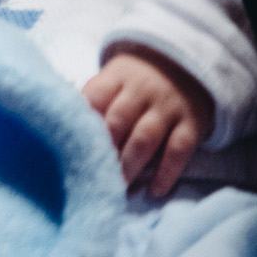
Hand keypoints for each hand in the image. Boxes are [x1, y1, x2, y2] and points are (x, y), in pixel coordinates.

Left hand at [82, 47, 213, 197]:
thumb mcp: (113, 79)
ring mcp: (167, 107)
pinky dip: (167, 171)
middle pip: (118, 120)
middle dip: (104, 149)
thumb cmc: (134, 81)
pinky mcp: (190, 124)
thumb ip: (94, 100)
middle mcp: (141, 91)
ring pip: (145, 137)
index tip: (72, 146)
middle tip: (93, 173)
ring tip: (118, 187)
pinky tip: (154, 190)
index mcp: (116, 77)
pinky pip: (179, 149)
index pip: (95, 97)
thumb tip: (66, 128)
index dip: (84, 123)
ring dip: (130, 164)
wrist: (183, 65)